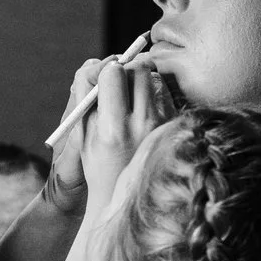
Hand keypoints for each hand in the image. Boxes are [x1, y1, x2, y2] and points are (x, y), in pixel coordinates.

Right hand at [49, 41, 167, 218]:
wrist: (130, 196)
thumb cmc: (99, 165)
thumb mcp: (83, 135)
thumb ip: (88, 97)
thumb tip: (101, 64)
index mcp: (112, 128)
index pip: (114, 73)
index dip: (108, 72)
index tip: (105, 80)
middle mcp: (142, 125)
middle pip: (138, 69)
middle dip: (127, 71)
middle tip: (120, 82)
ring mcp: (164, 125)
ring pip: (155, 78)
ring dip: (142, 80)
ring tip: (132, 98)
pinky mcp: (177, 126)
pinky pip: (166, 93)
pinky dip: (154, 94)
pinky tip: (146, 111)